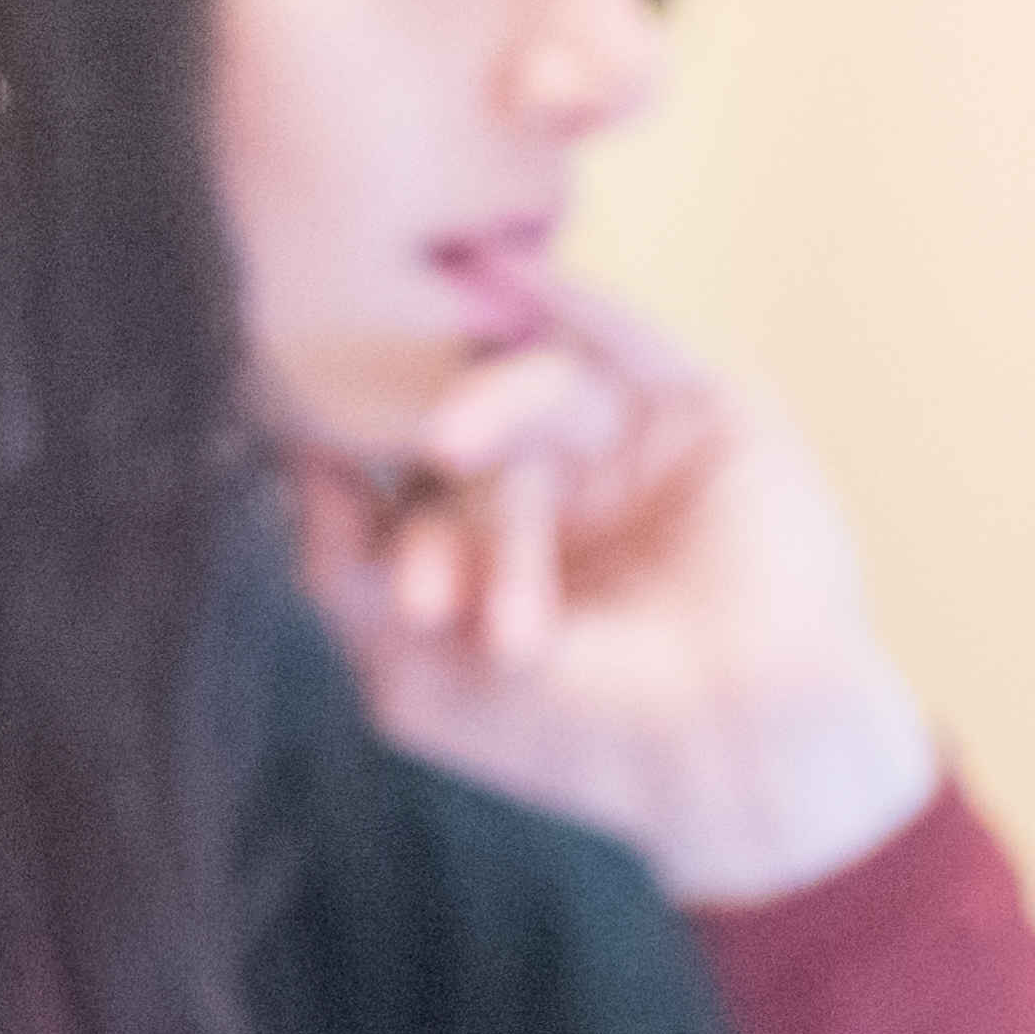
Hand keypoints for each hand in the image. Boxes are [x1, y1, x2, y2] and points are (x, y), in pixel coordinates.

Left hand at [283, 267, 942, 903]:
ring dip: (495, 420)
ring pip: (531, 389)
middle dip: (442, 518)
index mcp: (473, 535)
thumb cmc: (581, 735)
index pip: (396, 483)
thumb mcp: (420, 679)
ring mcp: (620, 436)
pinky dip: (574, 300)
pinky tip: (521, 275)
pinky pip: (624, 334)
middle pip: (458, 435)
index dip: (365, 516)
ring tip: (467, 479)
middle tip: (436, 610)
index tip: (378, 588)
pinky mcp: (696, 404)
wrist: (741, 758)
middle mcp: (543, 475)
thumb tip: (293, 449)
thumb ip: (343, 569)